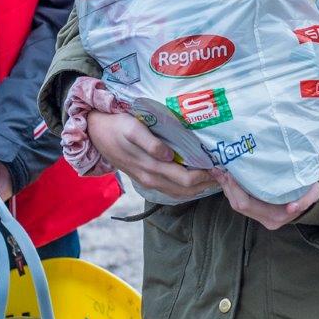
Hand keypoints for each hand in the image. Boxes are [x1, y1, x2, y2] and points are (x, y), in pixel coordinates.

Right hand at [88, 111, 214, 200]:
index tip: (221, 166)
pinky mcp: (145, 178)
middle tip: (225, 173)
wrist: (94, 133)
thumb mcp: (132, 129)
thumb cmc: (116, 126)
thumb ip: (150, 143)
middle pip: (187, 189)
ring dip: (198, 187)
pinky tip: (194, 177)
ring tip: (214, 176)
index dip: (206, 176)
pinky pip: (170, 189)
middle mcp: (151, 178)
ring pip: (179, 192)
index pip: (186, 179)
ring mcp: (147, 180)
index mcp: (151, 167)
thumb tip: (169, 155)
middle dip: (207, 183)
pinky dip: (186, 186)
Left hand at [211, 168, 318, 230]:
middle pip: (237, 205)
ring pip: (236, 203)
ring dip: (226, 187)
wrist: (311, 199)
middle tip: (219, 169)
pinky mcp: (257, 211)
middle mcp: (265, 219)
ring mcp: (260, 216)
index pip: (246, 204)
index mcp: (275, 216)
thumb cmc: (310, 191)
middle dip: (226, 187)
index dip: (235, 189)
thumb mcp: (312, 194)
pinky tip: (226, 176)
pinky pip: (240, 201)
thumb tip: (292, 208)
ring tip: (219, 170)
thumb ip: (303, 201)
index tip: (230, 173)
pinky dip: (231, 189)